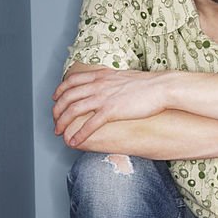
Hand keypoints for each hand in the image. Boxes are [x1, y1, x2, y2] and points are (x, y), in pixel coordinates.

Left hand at [53, 67, 170, 145]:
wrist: (162, 87)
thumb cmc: (148, 84)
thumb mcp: (124, 76)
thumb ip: (111, 80)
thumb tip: (109, 85)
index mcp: (101, 76)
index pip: (72, 81)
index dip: (60, 90)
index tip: (55, 98)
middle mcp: (98, 85)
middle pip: (68, 97)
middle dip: (57, 111)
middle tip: (55, 121)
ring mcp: (103, 98)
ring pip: (74, 110)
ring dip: (63, 123)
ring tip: (59, 133)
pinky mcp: (111, 111)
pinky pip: (90, 124)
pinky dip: (78, 134)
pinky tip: (73, 141)